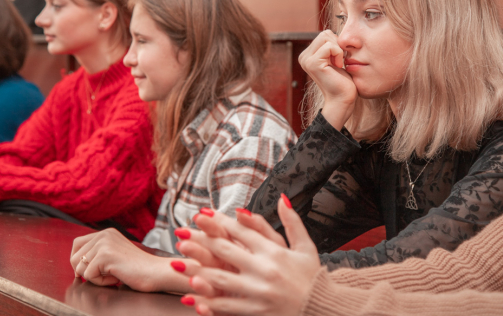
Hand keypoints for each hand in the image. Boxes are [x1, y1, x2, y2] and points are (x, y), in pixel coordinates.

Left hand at [70, 228, 194, 292]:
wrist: (155, 272)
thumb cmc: (137, 268)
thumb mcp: (114, 254)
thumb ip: (98, 252)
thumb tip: (75, 262)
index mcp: (106, 232)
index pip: (77, 244)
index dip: (78, 261)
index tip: (90, 271)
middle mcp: (104, 234)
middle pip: (74, 257)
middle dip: (85, 271)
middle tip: (105, 274)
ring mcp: (104, 243)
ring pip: (79, 268)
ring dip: (94, 278)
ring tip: (113, 274)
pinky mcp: (105, 255)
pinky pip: (88, 276)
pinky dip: (101, 282)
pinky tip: (116, 277)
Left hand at [177, 196, 321, 315]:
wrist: (324, 309)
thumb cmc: (313, 277)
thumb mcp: (305, 247)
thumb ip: (292, 221)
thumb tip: (282, 197)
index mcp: (275, 252)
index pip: (242, 232)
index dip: (220, 222)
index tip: (202, 215)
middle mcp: (264, 270)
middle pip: (226, 251)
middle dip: (201, 241)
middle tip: (181, 234)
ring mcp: (258, 292)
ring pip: (221, 279)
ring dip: (197, 270)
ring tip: (179, 265)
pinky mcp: (256, 311)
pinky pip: (227, 307)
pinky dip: (209, 303)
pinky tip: (192, 299)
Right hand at [298, 30, 356, 129]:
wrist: (343, 98)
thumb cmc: (343, 80)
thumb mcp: (335, 58)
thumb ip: (331, 45)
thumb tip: (332, 31)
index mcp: (308, 55)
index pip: (325, 34)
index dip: (337, 44)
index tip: (338, 60)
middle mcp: (304, 57)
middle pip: (325, 33)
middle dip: (337, 45)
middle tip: (339, 62)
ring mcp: (306, 60)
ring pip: (327, 37)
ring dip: (338, 50)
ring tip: (338, 64)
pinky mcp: (312, 63)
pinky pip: (330, 46)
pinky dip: (338, 54)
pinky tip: (338, 66)